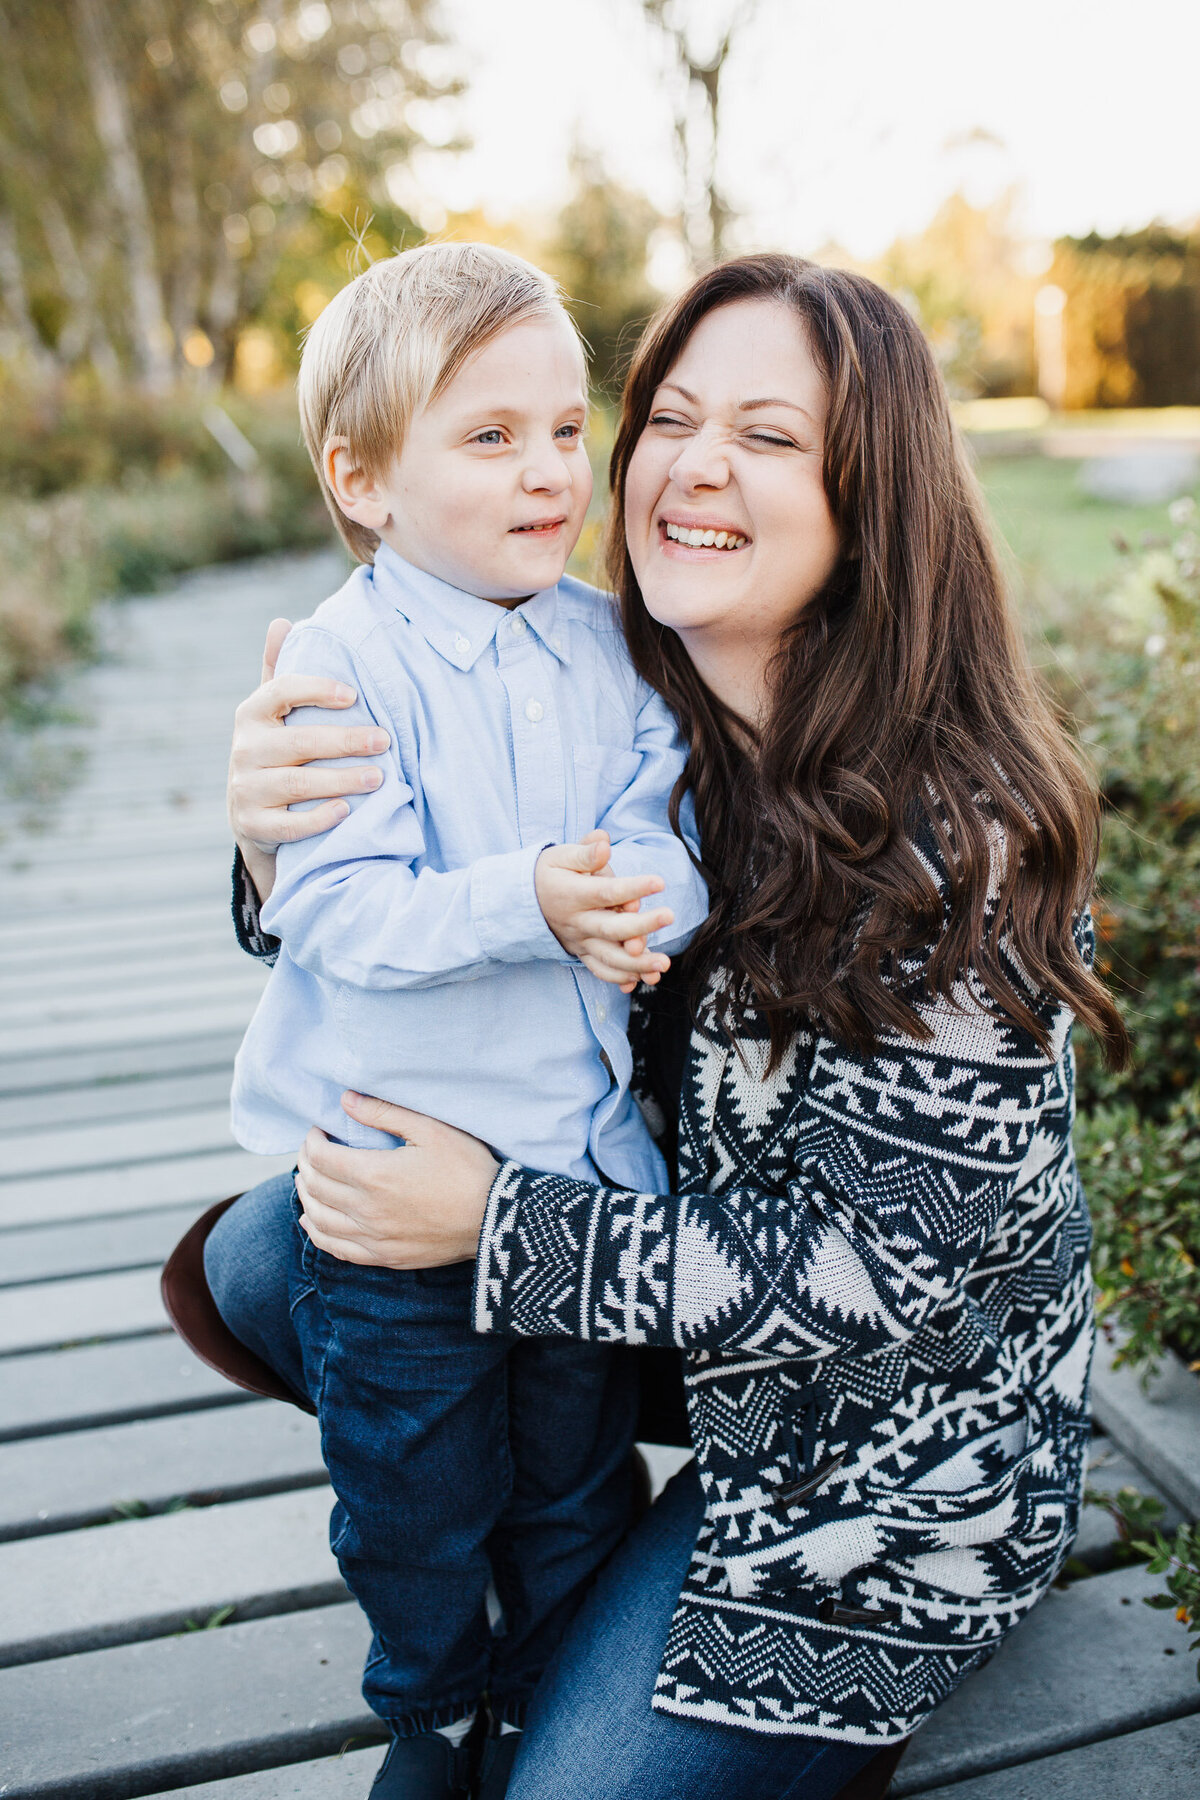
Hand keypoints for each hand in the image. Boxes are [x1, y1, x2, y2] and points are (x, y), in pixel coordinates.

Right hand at [228, 617, 390, 900]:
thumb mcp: (273, 714)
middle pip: (299, 742)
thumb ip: (279, 671)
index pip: (280, 692)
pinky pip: (288, 826)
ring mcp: (246, 790)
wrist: (252, 817)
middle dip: (345, 741)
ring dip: (341, 780)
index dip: (316, 690)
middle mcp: (245, 750)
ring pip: (297, 784)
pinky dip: (318, 819)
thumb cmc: (276, 752)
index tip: (354, 695)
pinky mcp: (253, 826)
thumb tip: (280, 622)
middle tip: (384, 739)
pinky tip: (347, 811)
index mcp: (251, 714)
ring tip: (379, 777)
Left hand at [296, 1092, 499, 1266]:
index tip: (318, 1131)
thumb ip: (384, 1113)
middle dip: (306, 1164)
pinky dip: (316, 1232)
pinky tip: (311, 1221)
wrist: (495, 1219)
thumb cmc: (467, 1169)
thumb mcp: (431, 1129)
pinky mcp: (384, 1256)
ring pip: (319, 1218)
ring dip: (306, 1196)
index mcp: (374, 1174)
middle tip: (311, 1151)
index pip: (322, 1158)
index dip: (312, 1141)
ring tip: (307, 1180)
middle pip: (316, 1187)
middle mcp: (366, 1209)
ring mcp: (373, 1237)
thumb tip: (346, 1100)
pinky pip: (336, 1248)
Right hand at [535, 831, 673, 989]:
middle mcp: (578, 922)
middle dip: (642, 925)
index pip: (606, 892)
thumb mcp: (559, 856)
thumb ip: (585, 852)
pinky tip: (643, 980)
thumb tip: (604, 842)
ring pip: (610, 958)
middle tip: (670, 916)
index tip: (659, 882)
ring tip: (662, 965)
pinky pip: (600, 970)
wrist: (521, 903)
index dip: (633, 887)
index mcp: (573, 895)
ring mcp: (580, 941)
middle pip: (612, 928)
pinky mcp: (582, 953)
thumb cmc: (548, 873)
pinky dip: (620, 978)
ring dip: (637, 965)